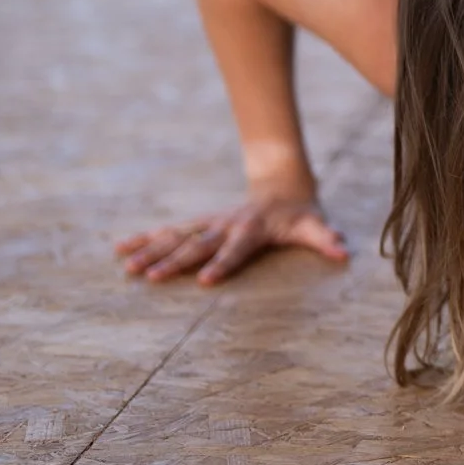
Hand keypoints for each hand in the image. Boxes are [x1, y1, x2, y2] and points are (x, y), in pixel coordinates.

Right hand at [114, 191, 347, 285]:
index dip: (222, 263)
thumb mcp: (315, 224)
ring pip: (176, 237)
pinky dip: (143, 239)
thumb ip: (325, 238)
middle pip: (198, 244)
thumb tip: (343, 251)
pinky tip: (120, 250)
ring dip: (151, 251)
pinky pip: (168, 232)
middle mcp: (226, 225)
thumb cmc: (299, 213)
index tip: (204, 280)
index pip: (236, 249)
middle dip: (175, 261)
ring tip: (127, 268)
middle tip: (151, 279)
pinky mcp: (198, 223)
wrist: (282, 185)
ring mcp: (209, 223)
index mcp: (252, 229)